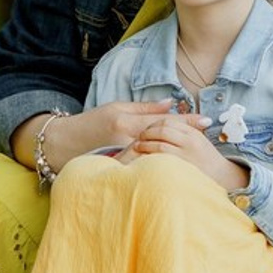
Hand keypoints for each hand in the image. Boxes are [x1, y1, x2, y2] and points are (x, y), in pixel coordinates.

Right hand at [13, 102, 199, 176]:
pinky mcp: (121, 169)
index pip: (161, 121)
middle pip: (163, 139)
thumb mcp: (115, 108)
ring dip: (178, 152)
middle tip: (210, 137)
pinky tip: (177, 167)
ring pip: (156, 154)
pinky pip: (145, 166)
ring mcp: (123, 157)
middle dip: (186, 137)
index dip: (185, 120)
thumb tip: (169, 103)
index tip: (207, 121)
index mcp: (126, 123)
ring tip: (199, 152)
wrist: (63, 145)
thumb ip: (143, 109)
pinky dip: (161, 165)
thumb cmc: (90, 124)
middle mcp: (126, 140)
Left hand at [121, 113, 244, 189]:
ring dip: (145, 144)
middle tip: (138, 138)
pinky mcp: (182, 166)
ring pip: (159, 143)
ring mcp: (186, 154)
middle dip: (147, 132)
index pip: (169, 121)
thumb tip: (163, 128)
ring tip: (136, 148)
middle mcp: (190, 140)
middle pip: (162, 129)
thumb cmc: (208, 162)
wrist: (225, 179)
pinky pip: (161, 157)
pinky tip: (142, 159)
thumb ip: (184, 134)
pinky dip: (149, 156)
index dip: (153, 124)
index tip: (145, 129)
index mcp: (193, 132)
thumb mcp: (199, 142)